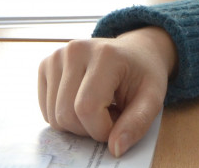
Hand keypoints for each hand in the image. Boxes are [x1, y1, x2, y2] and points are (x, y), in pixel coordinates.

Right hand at [38, 27, 177, 157]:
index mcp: (104, 54)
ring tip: (98, 106)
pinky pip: (46, 110)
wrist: (134, 52)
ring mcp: (57, 56)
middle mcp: (75, 50)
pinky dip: (64, 116)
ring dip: (77, 124)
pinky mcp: (46, 65)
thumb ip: (137, 124)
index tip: (119, 122)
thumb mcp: (152, 99)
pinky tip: (81, 101)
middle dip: (89, 129)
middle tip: (110, 114)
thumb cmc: (143, 75)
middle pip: (66, 115)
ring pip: (54, 116)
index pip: (86, 108)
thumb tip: (115, 148)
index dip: (102, 129)